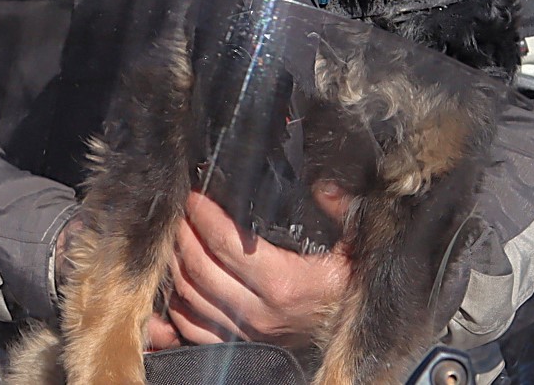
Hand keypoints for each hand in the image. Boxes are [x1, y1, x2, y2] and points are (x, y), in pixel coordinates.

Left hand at [145, 188, 351, 351]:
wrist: (359, 332)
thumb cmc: (354, 285)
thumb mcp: (358, 243)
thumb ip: (343, 209)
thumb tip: (323, 187)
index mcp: (284, 284)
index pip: (225, 243)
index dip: (203, 215)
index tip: (194, 194)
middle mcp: (259, 313)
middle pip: (198, 268)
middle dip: (182, 233)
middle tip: (179, 209)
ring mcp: (247, 334)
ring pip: (189, 296)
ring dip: (175, 263)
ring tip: (174, 235)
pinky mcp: (240, 347)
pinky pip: (192, 328)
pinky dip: (176, 304)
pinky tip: (173, 280)